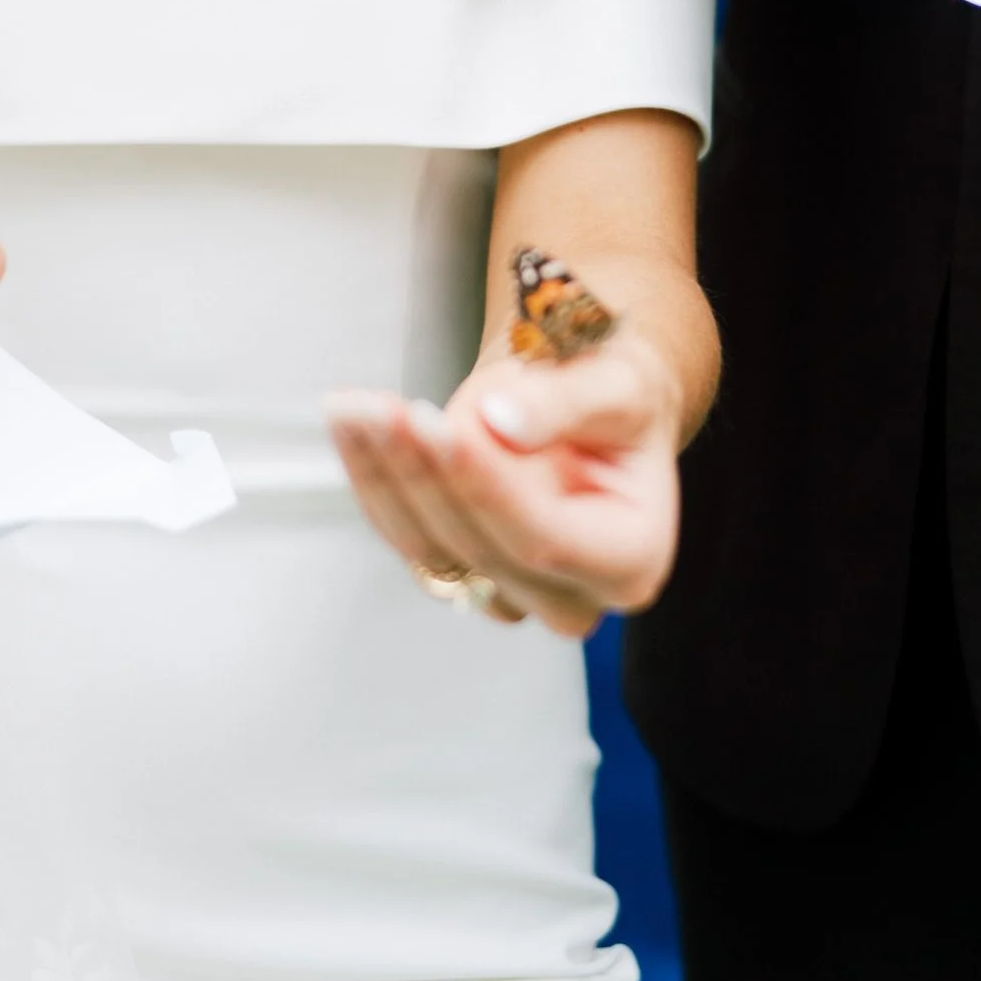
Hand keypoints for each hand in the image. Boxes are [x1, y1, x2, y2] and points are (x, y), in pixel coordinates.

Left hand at [327, 327, 686, 640]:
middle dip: (423, 471)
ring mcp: (513, 593)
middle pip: (481, 549)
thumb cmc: (613, 394)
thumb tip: (503, 422)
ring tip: (355, 407)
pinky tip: (349, 423)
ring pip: (431, 552)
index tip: (437, 424)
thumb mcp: (614, 383)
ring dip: (384, 476)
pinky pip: (405, 536)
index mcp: (631, 559)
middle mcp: (574, 597)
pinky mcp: (462, 573)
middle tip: (381, 406)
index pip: (544, 536)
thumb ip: (565, 404)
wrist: (588, 400)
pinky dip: (372, 478)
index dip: (483, 484)